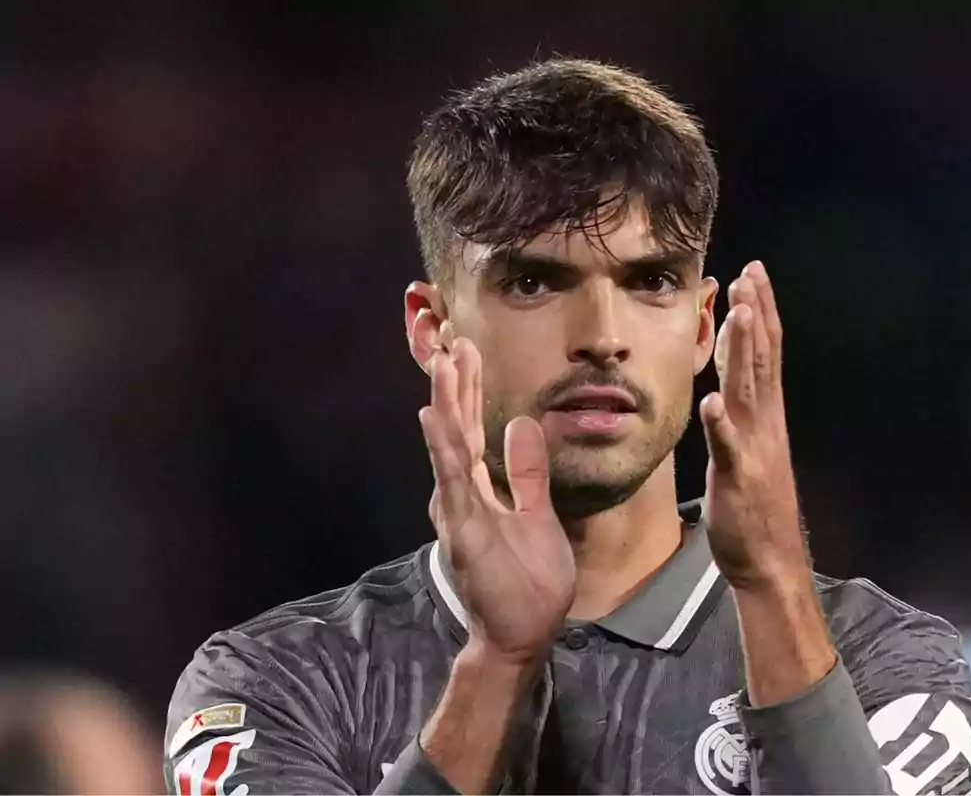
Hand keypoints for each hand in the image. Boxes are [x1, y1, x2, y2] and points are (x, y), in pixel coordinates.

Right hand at [418, 337, 575, 662]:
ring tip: (443, 363)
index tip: (466, 349)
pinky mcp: (465, 531)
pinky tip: (433, 418)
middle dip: (454, 384)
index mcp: (480, 489)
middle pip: (457, 428)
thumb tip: (522, 423)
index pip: (471, 429)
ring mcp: (459, 511)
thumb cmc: (527, 582)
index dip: (468, 390)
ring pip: (450, 447)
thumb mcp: (536, 513)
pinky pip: (454, 482)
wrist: (522, 635)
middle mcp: (462, 494)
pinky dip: (443, 448)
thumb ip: (527, 472)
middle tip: (451, 337)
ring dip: (446, 403)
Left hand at [699, 261, 808, 589]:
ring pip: (749, 391)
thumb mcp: (745, 448)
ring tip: (740, 313)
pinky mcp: (738, 479)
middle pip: (762, 360)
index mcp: (765, 416)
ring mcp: (753, 449)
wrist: (771, 562)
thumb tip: (725, 379)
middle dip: (756, 314)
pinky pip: (729, 448)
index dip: (760, 312)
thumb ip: (739, 412)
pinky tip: (713, 402)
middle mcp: (764, 424)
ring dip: (745, 351)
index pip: (765, 353)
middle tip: (750, 274)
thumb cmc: (754, 508)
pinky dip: (722, 424)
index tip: (752, 274)